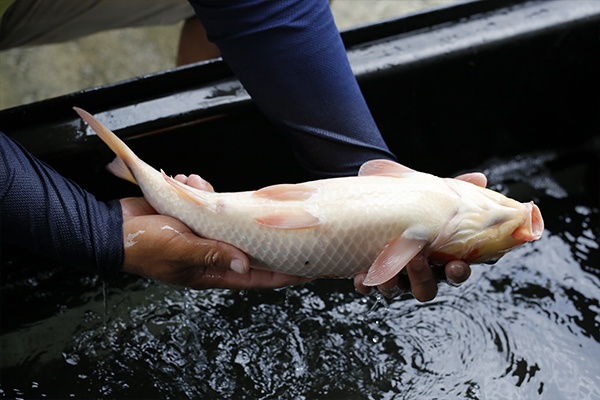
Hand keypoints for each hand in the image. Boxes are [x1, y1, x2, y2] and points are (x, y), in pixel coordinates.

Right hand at [119, 174, 309, 289]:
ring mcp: (203, 235)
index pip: (257, 276)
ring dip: (217, 200)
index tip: (309, 269)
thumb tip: (244, 263)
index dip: (283, 274)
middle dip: (257, 226)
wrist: (110, 227)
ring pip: (228, 217)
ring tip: (196, 187)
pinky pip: (208, 202)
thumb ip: (212, 254)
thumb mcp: (179, 249)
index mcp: (211, 271)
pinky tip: (184, 181)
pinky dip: (199, 189)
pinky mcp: (193, 217)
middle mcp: (212, 254)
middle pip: (248, 244)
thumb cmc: (143, 244)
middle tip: (276, 212)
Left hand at [353, 172, 486, 301]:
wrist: (379, 202)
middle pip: (427, 288)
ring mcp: (396, 275)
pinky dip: (365, 284)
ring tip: (387, 268)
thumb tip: (478, 178)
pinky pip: (369, 287)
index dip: (458, 272)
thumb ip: (455, 189)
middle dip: (423, 277)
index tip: (457, 265)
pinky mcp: (372, 274)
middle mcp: (418, 271)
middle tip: (416, 259)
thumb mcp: (434, 195)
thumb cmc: (414, 204)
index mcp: (439, 256)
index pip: (456, 271)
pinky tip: (361, 276)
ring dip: (393, 283)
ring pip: (398, 290)